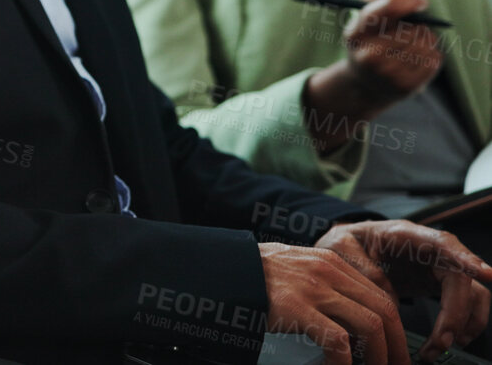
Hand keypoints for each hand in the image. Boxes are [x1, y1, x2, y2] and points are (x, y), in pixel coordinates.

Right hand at [260, 241, 406, 364]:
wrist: (219, 268)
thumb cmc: (253, 275)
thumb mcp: (297, 268)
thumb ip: (326, 284)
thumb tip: (351, 318)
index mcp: (332, 261)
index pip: (381, 295)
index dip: (395, 327)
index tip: (396, 348)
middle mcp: (328, 271)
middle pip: (384, 310)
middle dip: (397, 345)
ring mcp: (313, 289)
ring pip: (370, 325)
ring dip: (380, 357)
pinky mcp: (296, 308)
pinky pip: (338, 341)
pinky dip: (345, 362)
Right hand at [304, 0, 439, 149]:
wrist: (366, 85)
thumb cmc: (369, 43)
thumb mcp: (366, 20)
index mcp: (355, 34)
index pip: (384, 10)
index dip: (406, 2)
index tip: (421, 1)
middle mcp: (368, 56)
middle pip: (412, 28)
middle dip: (418, 25)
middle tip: (413, 29)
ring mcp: (386, 74)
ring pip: (425, 43)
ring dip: (426, 39)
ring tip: (415, 43)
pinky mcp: (405, 87)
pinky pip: (433, 59)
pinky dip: (431, 54)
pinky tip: (418, 57)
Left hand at [318, 220, 491, 360]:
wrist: (346, 246)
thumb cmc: (345, 242)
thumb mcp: (341, 248)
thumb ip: (365, 271)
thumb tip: (390, 301)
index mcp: (405, 234)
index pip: (443, 243)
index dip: (466, 258)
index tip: (485, 274)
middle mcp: (430, 249)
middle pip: (461, 279)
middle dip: (456, 313)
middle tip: (442, 341)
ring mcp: (438, 266)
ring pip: (471, 293)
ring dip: (463, 323)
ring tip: (440, 346)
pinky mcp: (439, 283)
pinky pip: (464, 303)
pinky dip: (461, 324)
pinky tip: (447, 340)